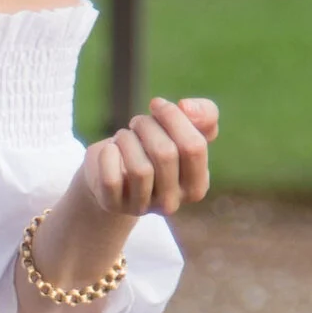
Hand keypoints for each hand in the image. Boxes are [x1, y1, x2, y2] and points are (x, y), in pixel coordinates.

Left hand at [75, 93, 216, 223]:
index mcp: (196, 186)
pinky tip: (110, 149)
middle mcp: (172, 202)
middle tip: (137, 122)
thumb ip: (203, 114)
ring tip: (124, 136)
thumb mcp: (184, 129)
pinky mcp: (113, 205)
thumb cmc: (154, 146)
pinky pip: (112, 179)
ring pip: (139, 169)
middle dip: (147, 126)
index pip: (194, 147)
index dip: (173, 117)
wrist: (115, 170)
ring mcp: (142, 207)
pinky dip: (108, 155)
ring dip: (127, 139)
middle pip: (165, 154)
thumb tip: (187, 107)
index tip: (156, 104)